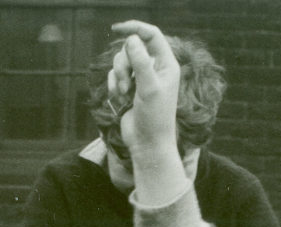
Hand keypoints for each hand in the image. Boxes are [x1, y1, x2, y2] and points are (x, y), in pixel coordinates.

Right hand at [109, 21, 180, 159]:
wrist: (147, 144)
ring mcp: (142, 78)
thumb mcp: (148, 88)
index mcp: (167, 64)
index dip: (135, 28)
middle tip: (126, 83)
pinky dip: (113, 85)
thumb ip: (141, 62)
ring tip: (123, 94)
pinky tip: (119, 100)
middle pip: (132, 48)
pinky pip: (115, 75)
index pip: (151, 35)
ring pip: (121, 62)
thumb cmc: (154, 118)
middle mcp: (155, 68)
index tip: (117, 28)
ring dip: (118, 77)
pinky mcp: (129, 89)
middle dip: (123, 64)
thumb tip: (132, 39)